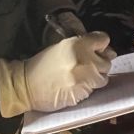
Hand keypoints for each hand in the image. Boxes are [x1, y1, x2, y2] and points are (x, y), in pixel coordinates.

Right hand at [0, 32, 114, 117]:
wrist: (27, 85)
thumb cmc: (43, 64)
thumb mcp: (62, 46)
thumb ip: (84, 46)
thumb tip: (107, 50)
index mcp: (78, 44)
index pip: (104, 39)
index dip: (100, 44)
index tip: (96, 48)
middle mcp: (85, 60)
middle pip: (107, 61)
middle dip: (99, 63)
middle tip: (86, 65)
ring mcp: (85, 78)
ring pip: (103, 78)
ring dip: (95, 77)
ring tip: (80, 77)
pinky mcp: (82, 94)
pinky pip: (93, 90)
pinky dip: (87, 88)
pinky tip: (75, 86)